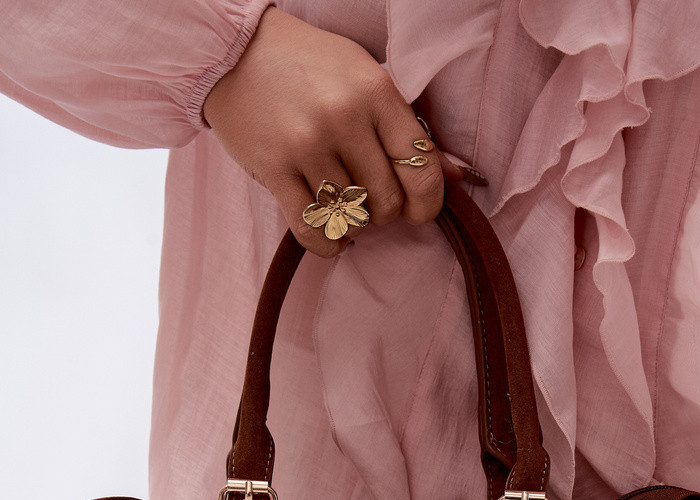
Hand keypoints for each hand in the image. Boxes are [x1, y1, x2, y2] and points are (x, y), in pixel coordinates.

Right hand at [201, 5, 469, 257]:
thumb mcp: (366, 79)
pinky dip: (328, 244)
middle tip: (370, 200)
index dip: (427, 202)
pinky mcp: (274, 169)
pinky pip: (313, 229)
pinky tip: (333, 237)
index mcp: (376, 92)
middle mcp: (344, 117)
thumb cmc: (311, 66)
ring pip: (351, 217)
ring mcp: (307, 144)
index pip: (421, 167)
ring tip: (344, 206)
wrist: (235, 51)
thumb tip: (459, 176)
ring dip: (352, 223)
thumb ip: (409, 129)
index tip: (418, 210)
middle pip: (386, 201)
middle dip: (384, 212)